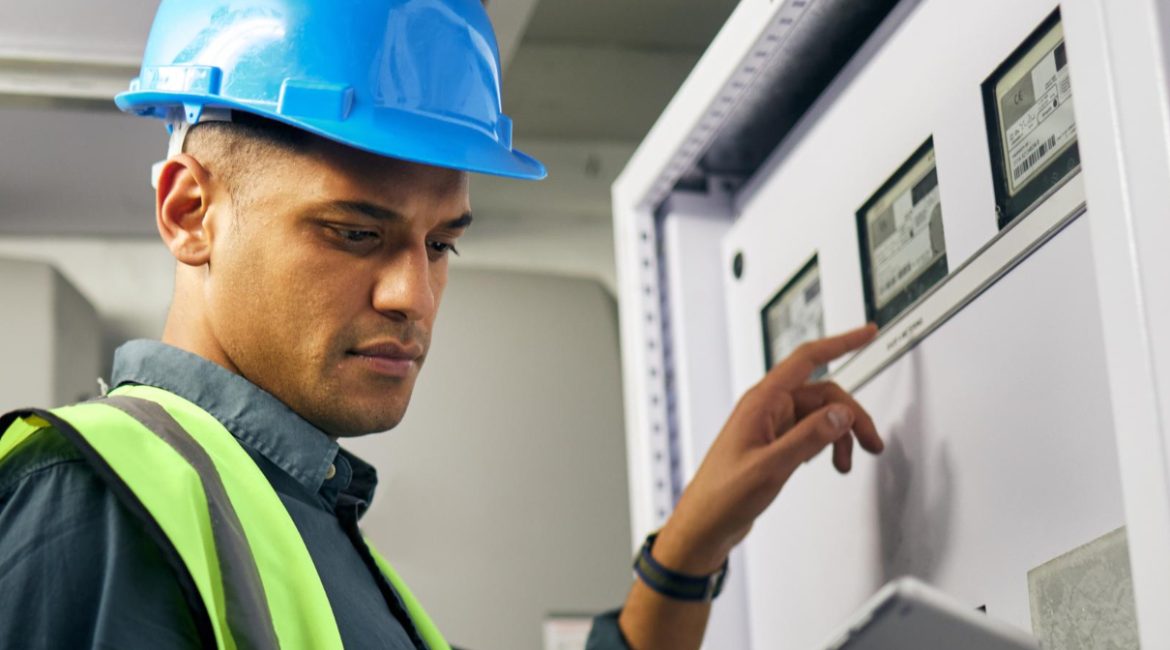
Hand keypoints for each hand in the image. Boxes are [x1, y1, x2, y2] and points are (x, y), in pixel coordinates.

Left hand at [652, 324, 883, 574]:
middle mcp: (767, 408)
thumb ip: (808, 438)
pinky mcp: (773, 444)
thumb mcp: (770, 467)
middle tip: (872, 443)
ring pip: (819, 415)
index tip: (866, 333)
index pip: (807, 359)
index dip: (840, 343)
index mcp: (762, 402)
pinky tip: (829, 462)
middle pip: (823, 394)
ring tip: (849, 463)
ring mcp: (770, 426)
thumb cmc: (723, 495)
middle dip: (852, 415)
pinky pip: (809, 432)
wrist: (705, 524)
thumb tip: (840, 414)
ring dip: (840, 435)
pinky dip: (826, 444)